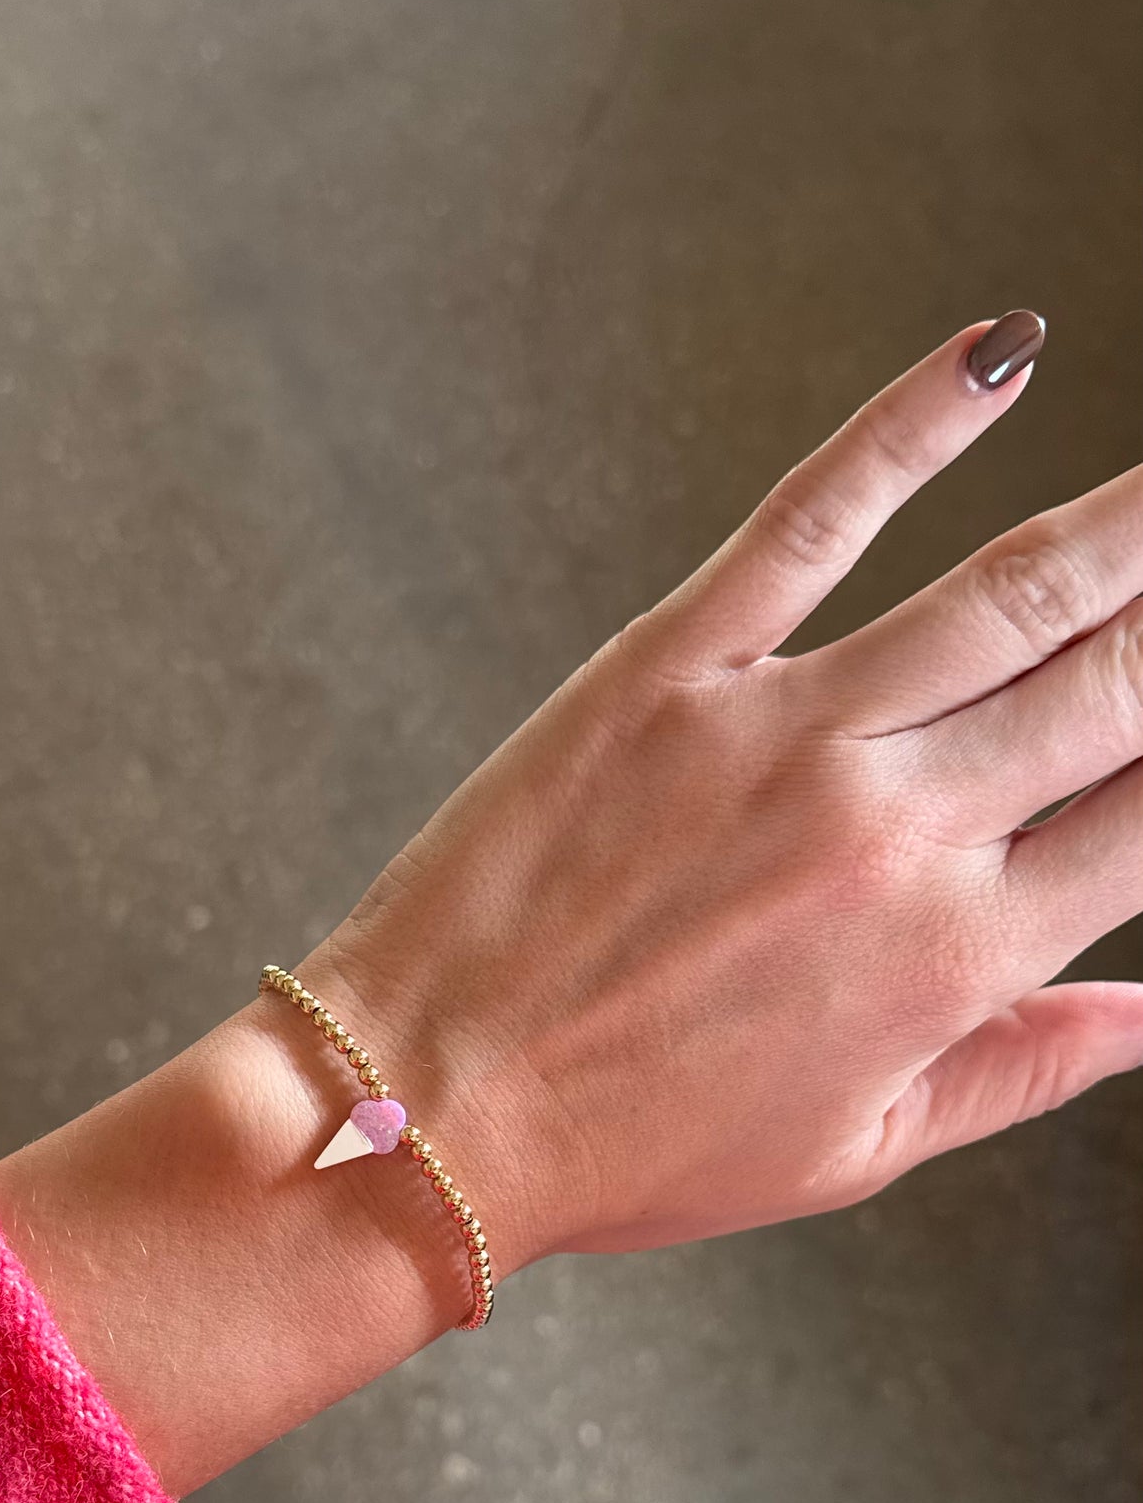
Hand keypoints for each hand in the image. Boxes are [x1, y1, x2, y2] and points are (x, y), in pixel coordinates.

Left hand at [306, 313, 1142, 1270]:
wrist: (429, 1110)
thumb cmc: (629, 1146)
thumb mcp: (852, 1150)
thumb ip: (1018, 1070)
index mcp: (951, 959)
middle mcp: (894, 832)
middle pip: (1118, 681)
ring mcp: (783, 734)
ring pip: (1012, 587)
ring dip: (1128, 519)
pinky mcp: (672, 667)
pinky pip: (820, 513)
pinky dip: (918, 422)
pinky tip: (1005, 352)